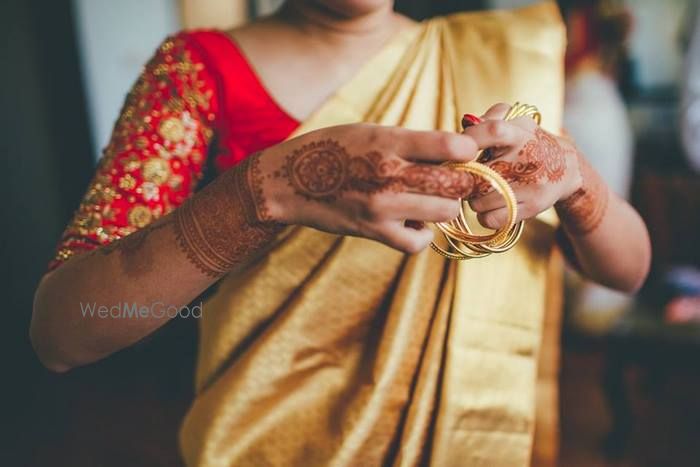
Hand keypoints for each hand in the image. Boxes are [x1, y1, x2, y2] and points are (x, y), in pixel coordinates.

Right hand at [249, 124, 478, 252]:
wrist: (288, 181)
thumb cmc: (334, 149)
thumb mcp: (372, 131)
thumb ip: (411, 143)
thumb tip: (459, 152)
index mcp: (389, 140)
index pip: (451, 146)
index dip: (469, 150)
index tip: (465, 153)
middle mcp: (388, 173)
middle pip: (456, 184)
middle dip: (461, 182)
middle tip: (451, 179)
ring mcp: (382, 206)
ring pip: (445, 212)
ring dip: (443, 207)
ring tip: (428, 199)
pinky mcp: (374, 231)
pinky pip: (418, 241)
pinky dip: (421, 234)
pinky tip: (412, 221)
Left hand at [462, 103, 583, 228]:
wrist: (565, 168)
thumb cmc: (529, 141)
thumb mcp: (516, 121)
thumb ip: (490, 117)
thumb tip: (464, 131)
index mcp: (520, 134)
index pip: (493, 131)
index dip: (471, 139)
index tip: (460, 150)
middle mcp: (527, 159)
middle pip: (476, 175)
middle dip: (465, 177)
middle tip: (469, 175)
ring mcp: (530, 186)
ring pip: (478, 201)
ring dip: (472, 197)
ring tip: (482, 188)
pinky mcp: (530, 208)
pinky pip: (489, 219)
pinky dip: (483, 215)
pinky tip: (490, 204)